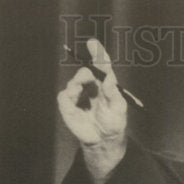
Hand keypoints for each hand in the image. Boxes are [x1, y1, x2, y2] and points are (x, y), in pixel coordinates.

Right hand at [57, 39, 127, 181]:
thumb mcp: (119, 109)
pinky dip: (69, 97)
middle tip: (87, 78)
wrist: (103, 140)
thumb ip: (114, 93)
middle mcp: (91, 85)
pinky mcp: (67, 104)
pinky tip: (76, 106)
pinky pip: (64, 95)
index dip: (97, 52)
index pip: (101, 64)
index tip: (92, 43)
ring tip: (85, 99)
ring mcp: (78, 93)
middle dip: (86, 73)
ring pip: (75, 81)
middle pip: (86, 71)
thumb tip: (109, 78)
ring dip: (78, 86)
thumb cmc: (113, 123)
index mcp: (104, 82)